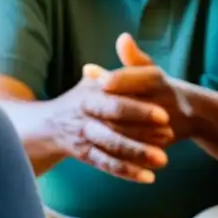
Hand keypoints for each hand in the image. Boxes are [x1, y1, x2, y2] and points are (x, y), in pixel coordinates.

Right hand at [48, 71, 172, 182]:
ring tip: (163, 160)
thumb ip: (118, 65)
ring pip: (111, 149)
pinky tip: (149, 178)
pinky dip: (127, 172)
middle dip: (142, 133)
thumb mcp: (98, 79)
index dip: (139, 110)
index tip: (164, 114)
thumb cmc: (85, 97)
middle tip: (170, 135)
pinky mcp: (85, 156)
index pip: (116, 103)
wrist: (48, 124)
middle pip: (114, 128)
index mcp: (91, 96)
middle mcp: (85, 117)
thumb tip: (125, 39)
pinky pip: (106, 165)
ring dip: (137, 155)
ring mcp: (84, 138)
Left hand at [93, 34, 194, 142]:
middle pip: (134, 103)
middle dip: (109, 107)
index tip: (95, 81)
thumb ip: (133, 57)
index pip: (135, 76)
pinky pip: (143, 145)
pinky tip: (104, 146)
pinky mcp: (166, 139)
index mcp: (157, 78)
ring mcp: (166, 120)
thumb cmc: (161, 87)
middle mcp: (165, 97)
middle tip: (85, 108)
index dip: (115, 79)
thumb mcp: (150, 69)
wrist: (193, 113)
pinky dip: (125, 147)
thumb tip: (122, 38)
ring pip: (137, 127)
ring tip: (89, 128)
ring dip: (113, 129)